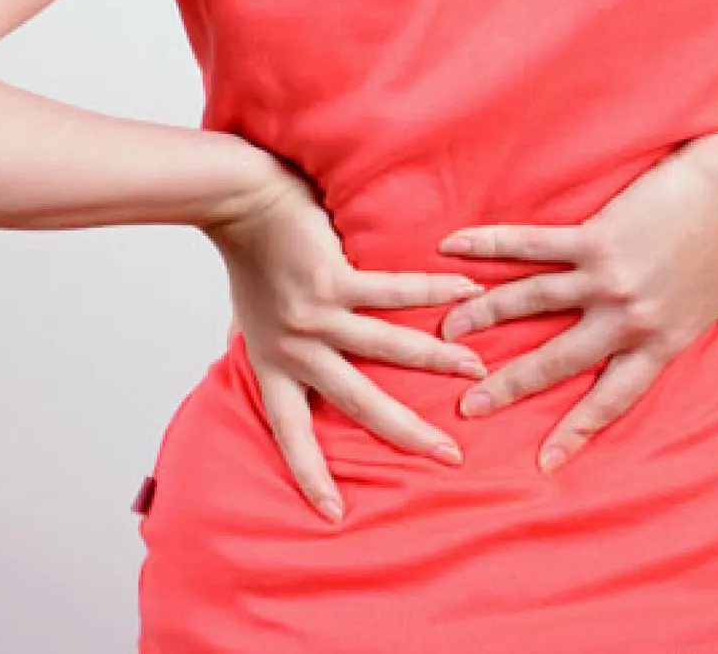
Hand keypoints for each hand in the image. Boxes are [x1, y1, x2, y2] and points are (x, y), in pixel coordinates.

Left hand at [204, 170, 487, 523]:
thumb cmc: (251, 260)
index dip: (309, 473)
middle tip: (449, 456)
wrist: (240, 204)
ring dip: (437, 359)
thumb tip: (268, 366)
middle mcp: (295, 349)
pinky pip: (394, 293)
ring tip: (477, 369)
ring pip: (387, 350)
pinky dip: (433, 292)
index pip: (290, 432)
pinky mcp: (334, 281)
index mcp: (274, 365)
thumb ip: (268, 349)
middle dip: (407, 432)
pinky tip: (467, 291)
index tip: (333, 513)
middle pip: (357, 403)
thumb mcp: (251, 321)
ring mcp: (315, 317)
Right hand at [436, 141, 717, 473]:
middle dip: (507, 386)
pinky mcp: (595, 239)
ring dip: (482, 317)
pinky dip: (489, 245)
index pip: (610, 400)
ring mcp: (607, 280)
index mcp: (660, 343)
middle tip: (468, 404)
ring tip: (447, 331)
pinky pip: (531, 246)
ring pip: (529, 304)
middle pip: (555, 361)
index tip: (543, 461)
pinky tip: (453, 247)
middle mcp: (627, 320)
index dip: (576, 431)